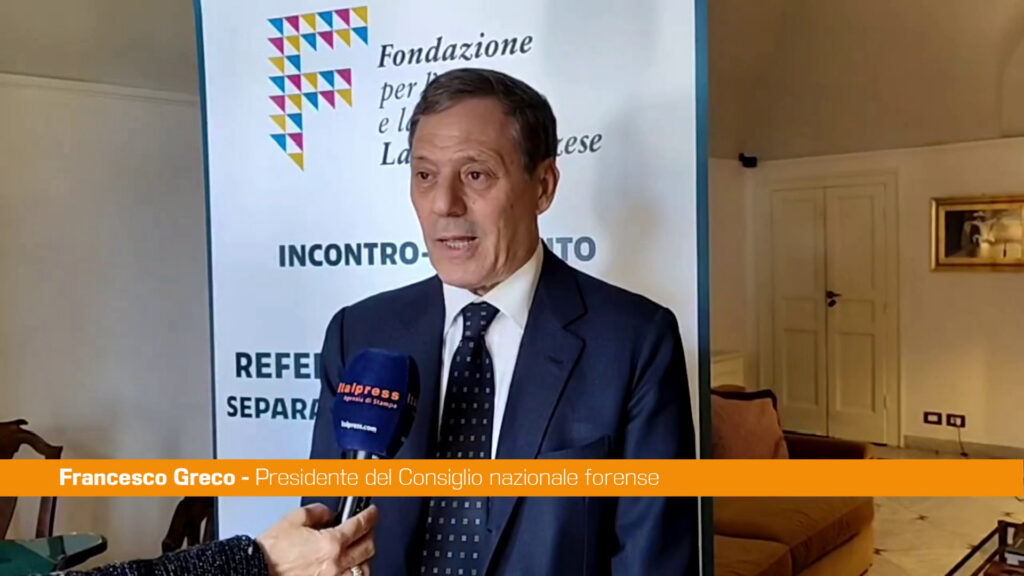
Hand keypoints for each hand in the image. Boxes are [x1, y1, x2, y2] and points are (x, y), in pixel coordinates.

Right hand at [257, 503, 376, 575]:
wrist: (256, 571)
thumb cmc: (271, 551)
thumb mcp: (293, 519)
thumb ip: (317, 511)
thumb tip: (329, 513)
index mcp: (331, 543)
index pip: (361, 525)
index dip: (370, 516)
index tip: (372, 513)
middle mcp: (336, 563)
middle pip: (368, 547)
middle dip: (369, 534)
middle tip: (366, 529)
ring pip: (363, 569)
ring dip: (364, 557)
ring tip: (359, 550)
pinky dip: (353, 574)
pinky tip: (349, 569)